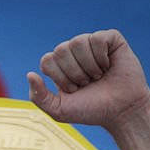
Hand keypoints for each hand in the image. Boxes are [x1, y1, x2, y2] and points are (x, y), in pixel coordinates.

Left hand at [27, 30, 149, 130]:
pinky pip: (97, 38)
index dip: (59, 77)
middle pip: (60, 50)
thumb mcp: (59, 110)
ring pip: (78, 42)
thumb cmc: (91, 110)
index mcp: (59, 66)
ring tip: (98, 76)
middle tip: (87, 83)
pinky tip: (108, 65)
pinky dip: (101, 56)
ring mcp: (91, 44)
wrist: (121, 111)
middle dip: (74, 73)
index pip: (47, 60)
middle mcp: (73, 52)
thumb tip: (29, 74)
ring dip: (88, 66)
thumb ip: (39, 96)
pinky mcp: (110, 39)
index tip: (73, 89)